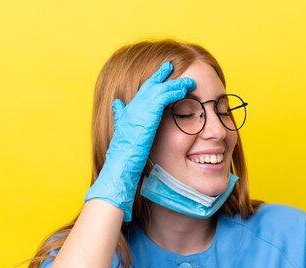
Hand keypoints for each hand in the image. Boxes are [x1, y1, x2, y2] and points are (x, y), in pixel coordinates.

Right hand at [84, 61, 195, 220]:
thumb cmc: (124, 157)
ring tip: (188, 81)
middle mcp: (132, 106)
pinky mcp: (148, 112)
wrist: (121, 164)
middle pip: (149, 85)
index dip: (150, 83)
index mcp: (128, 112)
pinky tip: (185, 89)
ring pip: (160, 88)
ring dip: (175, 83)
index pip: (141, 93)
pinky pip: (165, 95)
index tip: (159, 76)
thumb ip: (122, 119)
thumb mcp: (124, 135)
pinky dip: (176, 91)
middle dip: (160, 74)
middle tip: (169, 65)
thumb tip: (117, 106)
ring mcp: (139, 108)